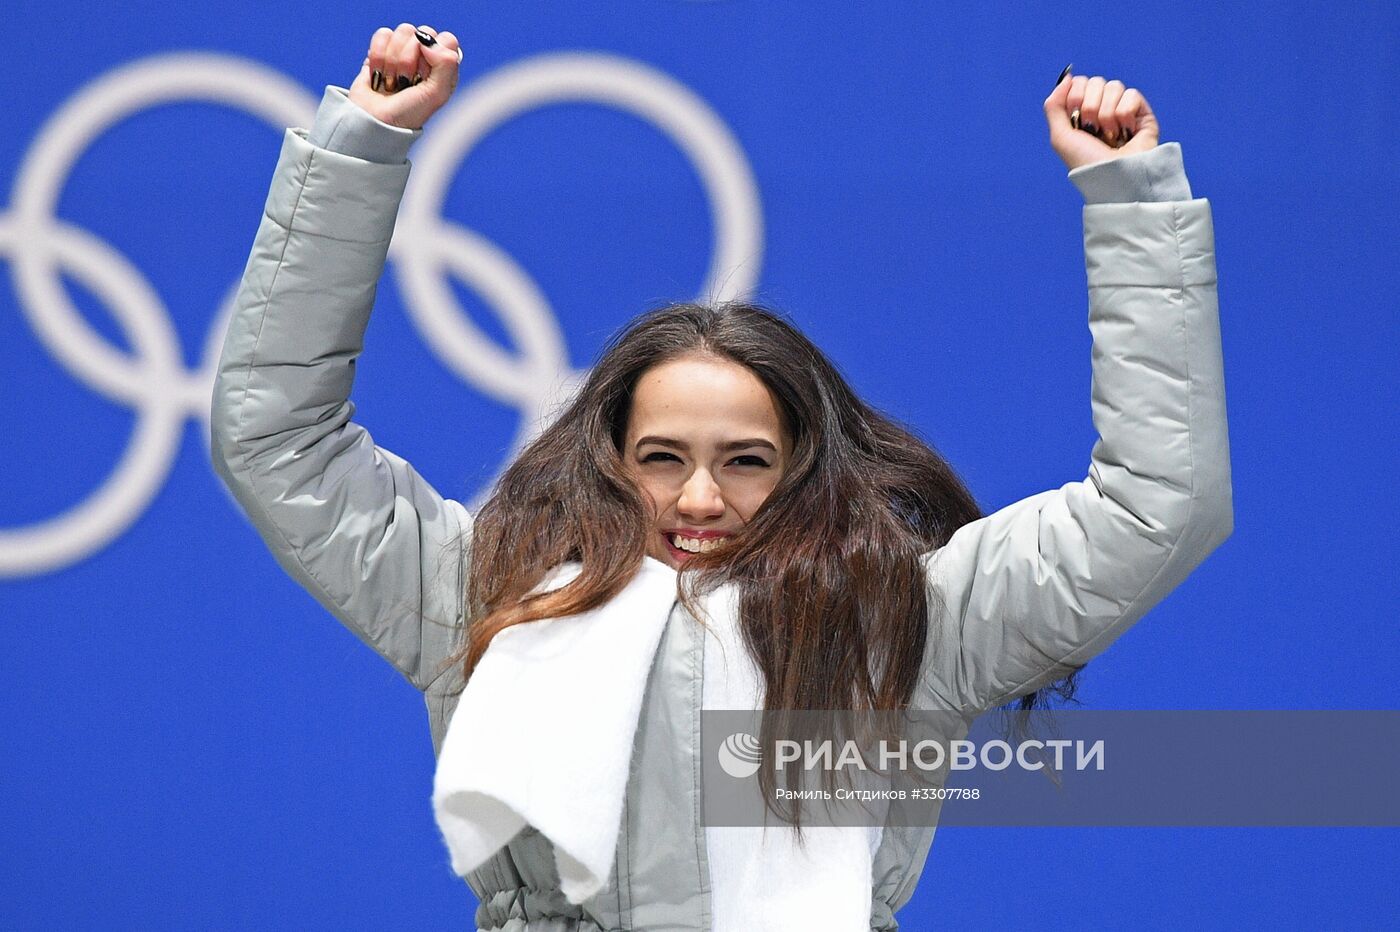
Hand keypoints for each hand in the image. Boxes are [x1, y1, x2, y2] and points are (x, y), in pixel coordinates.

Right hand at [347, 23, 462, 129]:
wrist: (375, 120)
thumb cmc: (409, 112)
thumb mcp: (437, 94)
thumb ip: (446, 64)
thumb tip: (426, 40)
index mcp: (444, 67)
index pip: (446, 39)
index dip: (434, 54)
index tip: (424, 76)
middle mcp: (426, 56)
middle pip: (423, 32)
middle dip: (410, 59)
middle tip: (406, 81)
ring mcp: (403, 51)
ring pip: (402, 31)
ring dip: (393, 60)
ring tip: (393, 81)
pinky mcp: (382, 49)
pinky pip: (383, 34)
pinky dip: (378, 56)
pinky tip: (379, 74)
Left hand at [1044, 68, 1159, 170]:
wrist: (1112, 175)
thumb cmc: (1086, 161)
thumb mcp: (1060, 136)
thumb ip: (1054, 105)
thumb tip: (1067, 76)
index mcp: (1083, 112)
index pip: (1079, 83)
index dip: (1075, 96)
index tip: (1076, 118)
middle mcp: (1103, 108)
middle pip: (1096, 81)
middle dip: (1090, 106)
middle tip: (1093, 129)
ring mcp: (1123, 109)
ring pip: (1114, 86)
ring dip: (1107, 114)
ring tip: (1110, 135)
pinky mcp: (1141, 112)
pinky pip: (1131, 94)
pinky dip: (1124, 115)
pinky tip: (1125, 132)